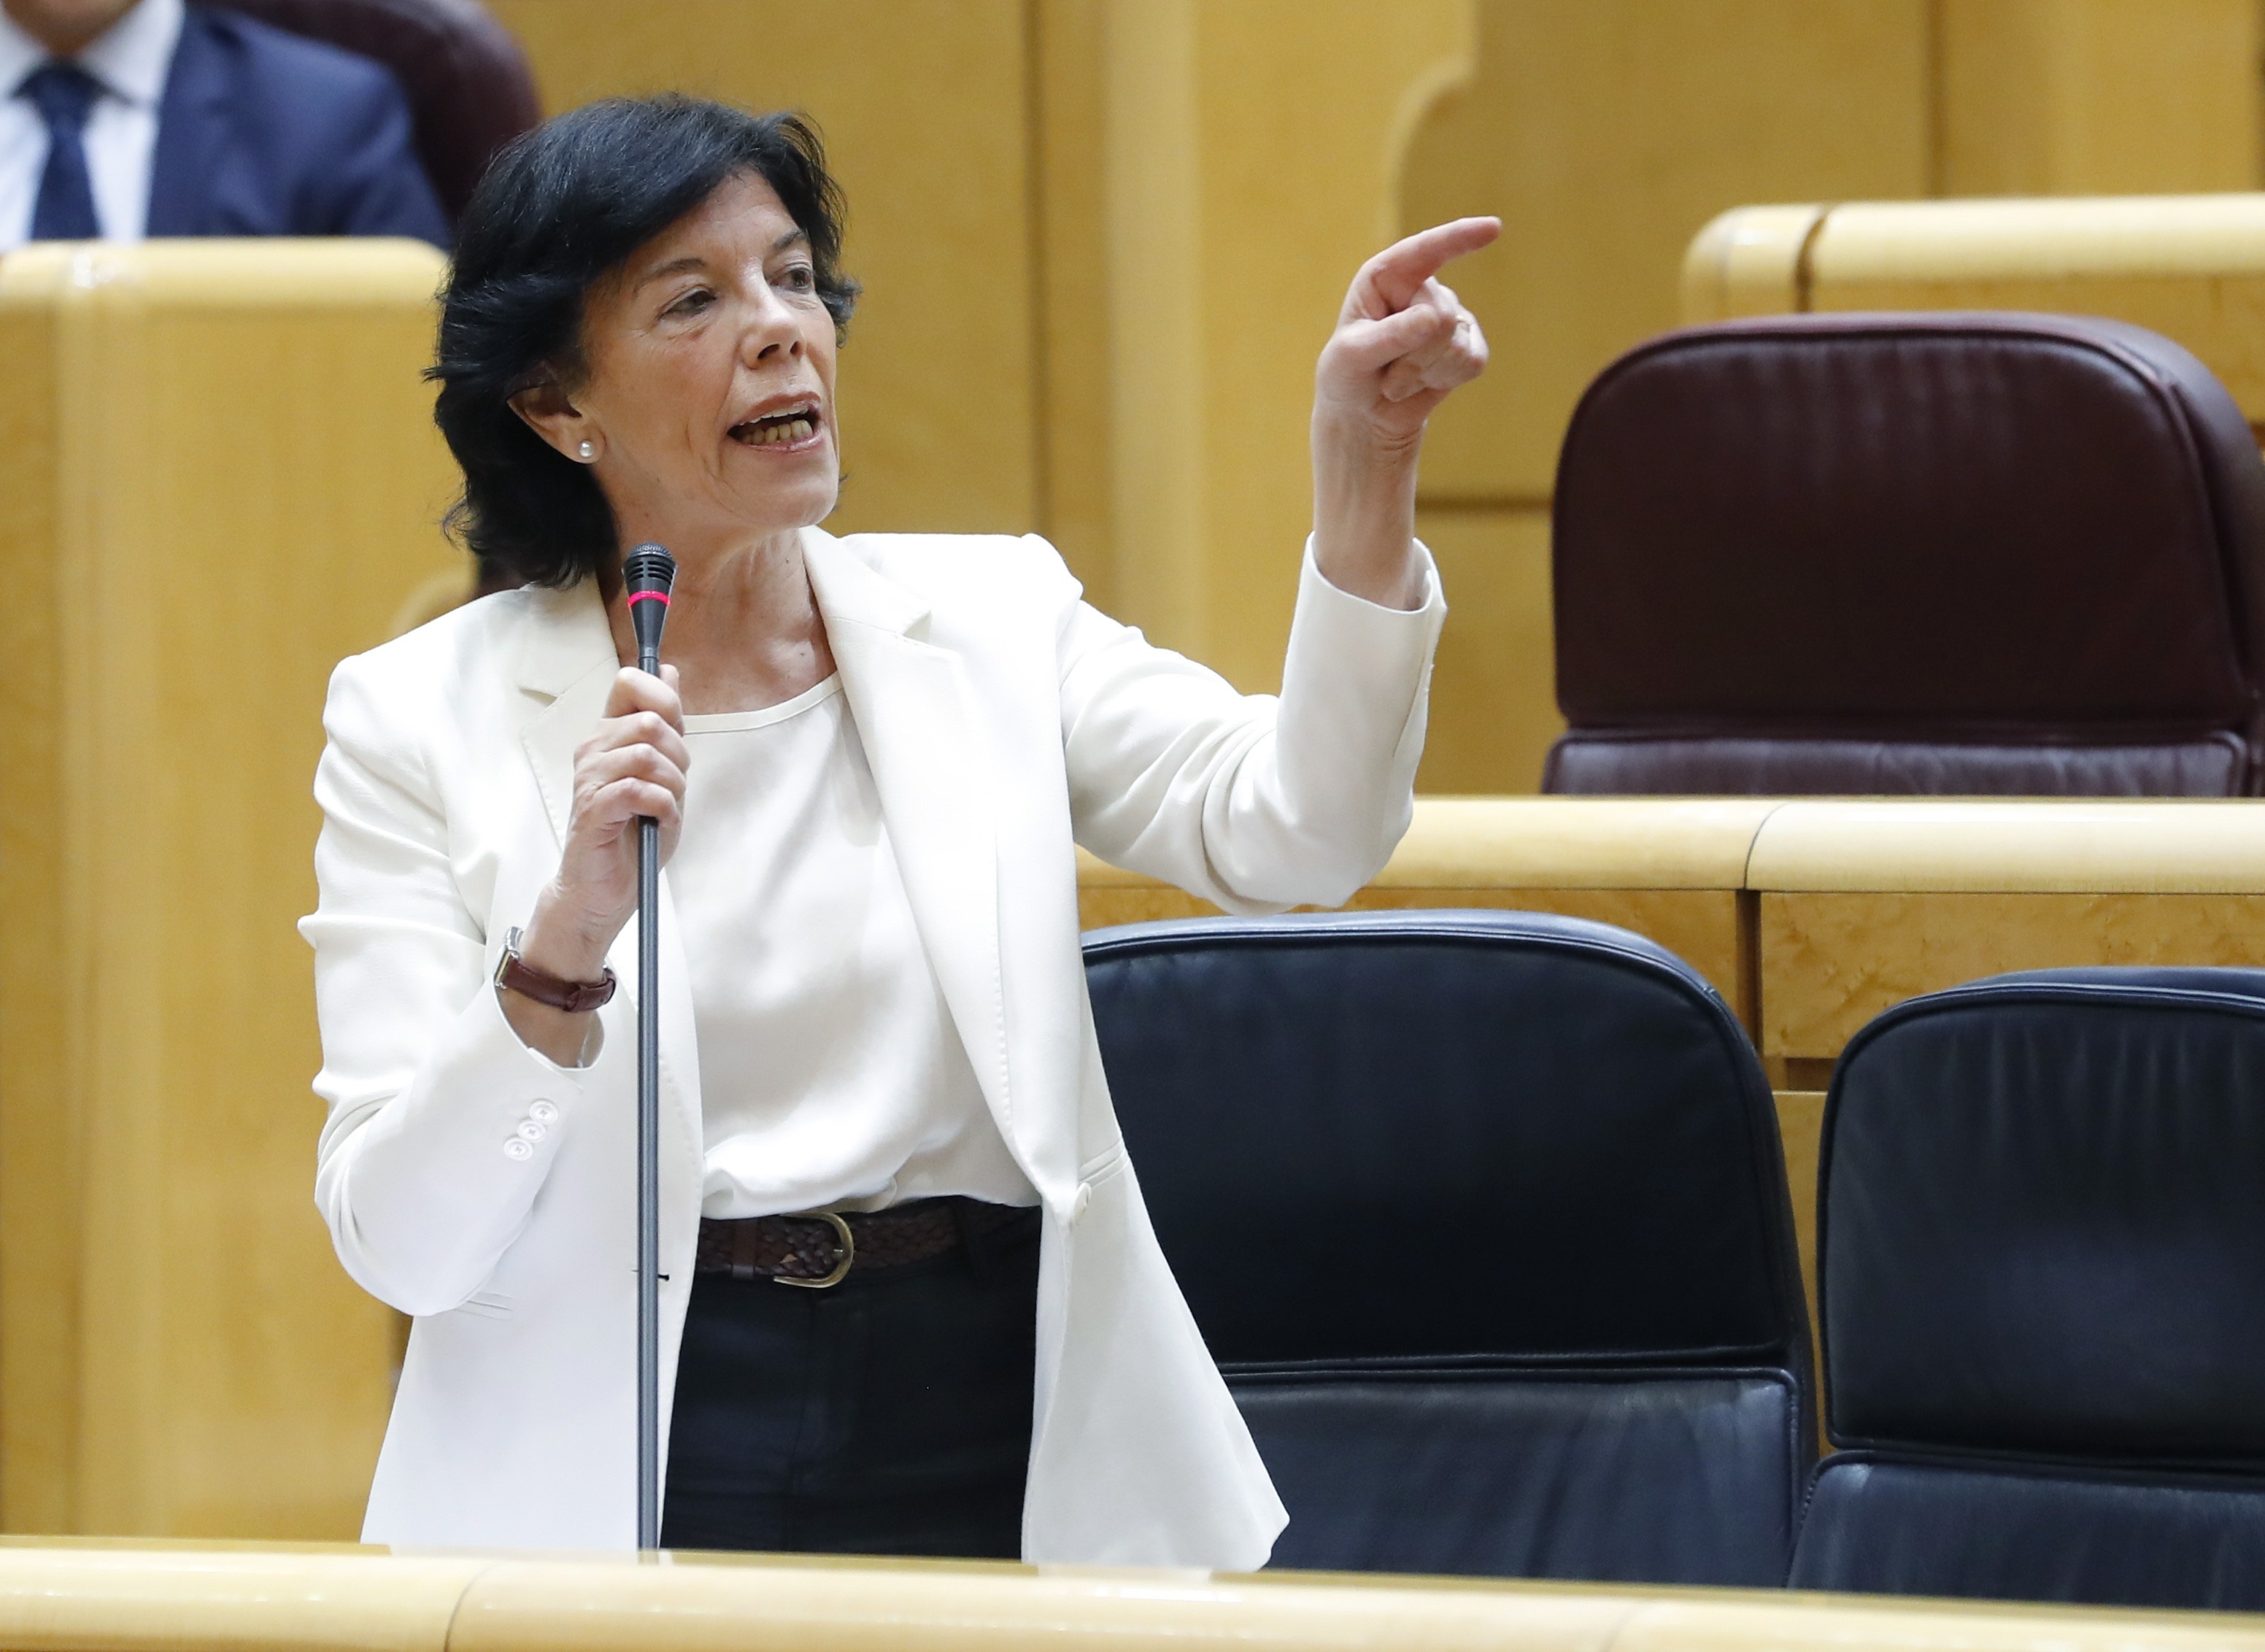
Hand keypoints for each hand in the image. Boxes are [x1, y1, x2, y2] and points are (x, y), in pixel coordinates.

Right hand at [520, 665, 688, 984]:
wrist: (602, 891)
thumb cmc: (630, 836)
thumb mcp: (661, 774)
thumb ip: (664, 725)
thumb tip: (668, 671)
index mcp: (609, 737)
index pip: (630, 683)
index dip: (664, 698)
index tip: (675, 732)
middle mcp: (593, 750)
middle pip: (651, 721)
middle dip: (679, 755)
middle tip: (673, 787)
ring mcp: (589, 779)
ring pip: (647, 754)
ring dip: (672, 784)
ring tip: (665, 807)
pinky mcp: (593, 809)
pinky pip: (638, 790)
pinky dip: (662, 807)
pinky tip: (657, 821)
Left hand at [1315, 216, 1497, 450]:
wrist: (1364, 416)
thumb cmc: (1348, 377)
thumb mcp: (1353, 356)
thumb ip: (1391, 335)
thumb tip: (1437, 318)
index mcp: (1387, 276)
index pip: (1424, 251)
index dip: (1458, 238)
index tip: (1493, 228)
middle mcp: (1422, 289)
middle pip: (1441, 316)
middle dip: (1412, 356)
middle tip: (1385, 373)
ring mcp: (1450, 316)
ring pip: (1455, 344)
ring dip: (1422, 374)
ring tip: (1398, 379)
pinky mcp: (1468, 346)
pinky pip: (1472, 362)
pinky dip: (1443, 381)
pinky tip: (1423, 384)